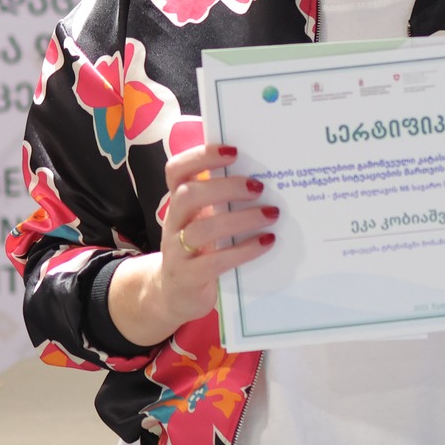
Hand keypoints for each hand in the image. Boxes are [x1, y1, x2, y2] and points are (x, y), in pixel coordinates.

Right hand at [106, 142, 276, 345]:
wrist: (175, 294)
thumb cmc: (199, 249)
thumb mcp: (204, 220)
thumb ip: (221, 200)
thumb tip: (265, 175)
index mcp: (178, 202)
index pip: (176, 170)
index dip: (200, 156)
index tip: (233, 150)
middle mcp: (173, 223)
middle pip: (188, 195)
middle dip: (225, 187)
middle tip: (259, 187)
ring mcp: (176, 251)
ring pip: (202, 228)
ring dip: (241, 218)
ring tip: (271, 214)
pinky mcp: (188, 277)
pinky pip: (215, 261)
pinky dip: (244, 250)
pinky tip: (267, 242)